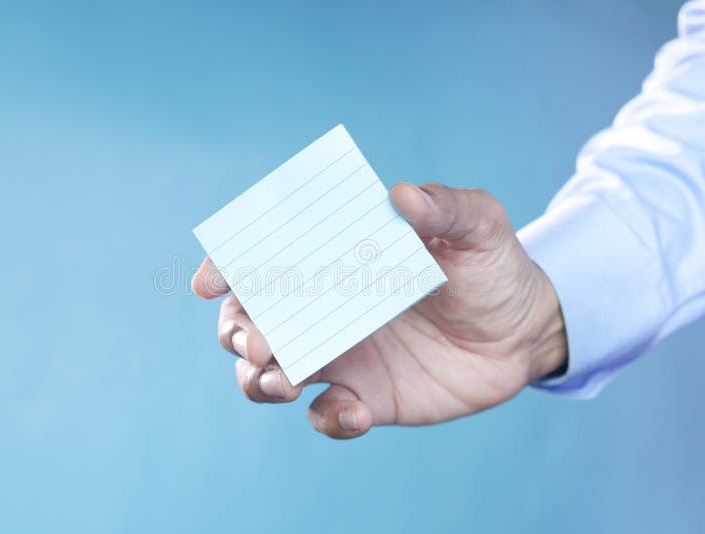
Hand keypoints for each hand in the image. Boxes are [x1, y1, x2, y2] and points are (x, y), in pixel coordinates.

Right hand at [193, 183, 566, 438]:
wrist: (524, 332)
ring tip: (285, 380)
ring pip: (270, 373)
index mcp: (336, 259)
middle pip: (250, 321)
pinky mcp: (365, 397)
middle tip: (260, 343)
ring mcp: (340, 355)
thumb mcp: (480, 228)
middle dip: (238, 332)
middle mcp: (324, 307)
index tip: (211, 280)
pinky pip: (326, 416)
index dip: (228, 268)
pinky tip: (357, 411)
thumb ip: (447, 207)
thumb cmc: (492, 267)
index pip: (267, 258)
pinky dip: (330, 418)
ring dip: (260, 380)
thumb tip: (403, 194)